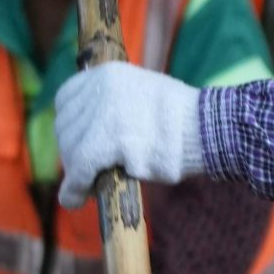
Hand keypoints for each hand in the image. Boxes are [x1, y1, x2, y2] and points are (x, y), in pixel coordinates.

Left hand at [53, 64, 203, 209]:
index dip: (68, 127)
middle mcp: (101, 89)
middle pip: (65, 127)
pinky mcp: (110, 142)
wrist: (208, 129)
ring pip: (71, 150)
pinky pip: (80, 170)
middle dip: (71, 153)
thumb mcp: (144, 94)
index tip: (73, 144)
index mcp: (108, 73)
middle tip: (83, 173)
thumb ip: (116, 104)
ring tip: (83, 189)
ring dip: (75, 174)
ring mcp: (104, 114)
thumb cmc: (183, 119)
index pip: (66, 99)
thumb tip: (90, 130)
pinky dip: (74, 189)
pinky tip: (76, 200)